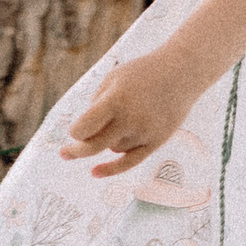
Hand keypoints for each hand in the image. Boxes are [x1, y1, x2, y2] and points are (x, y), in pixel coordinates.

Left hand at [61, 47, 201, 177]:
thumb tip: (83, 134)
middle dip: (76, 151)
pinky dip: (111, 168)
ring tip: (130, 113)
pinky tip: (95, 173)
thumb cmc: (141, 74)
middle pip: (93, 146)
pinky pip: (130, 161)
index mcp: (116, 100)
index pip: (84, 128)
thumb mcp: (113, 79)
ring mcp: (145, 132)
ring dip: (111, 138)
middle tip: (64, 154)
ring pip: (113, 148)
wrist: (181, 73)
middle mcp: (130, 119)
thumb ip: (96, 105)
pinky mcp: (157, 141)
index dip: (76, 131)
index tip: (75, 130)